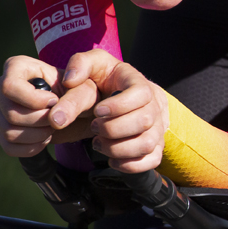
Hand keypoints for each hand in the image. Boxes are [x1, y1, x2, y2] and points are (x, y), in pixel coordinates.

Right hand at [0, 55, 95, 157]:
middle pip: (10, 113)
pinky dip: (31, 147)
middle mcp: (1, 87)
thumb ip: (73, 98)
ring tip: (54, 125)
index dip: (33, 99)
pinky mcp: (2, 130)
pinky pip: (8, 147)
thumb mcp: (85, 87)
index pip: (9, 86)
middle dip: (40, 120)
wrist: (77, 105)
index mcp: (17, 67)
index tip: (54, 101)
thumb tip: (54, 119)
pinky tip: (45, 138)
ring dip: (38, 134)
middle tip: (58, 114)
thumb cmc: (79, 89)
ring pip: (9, 132)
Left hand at [65, 49, 169, 173]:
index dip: (120, 105)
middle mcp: (154, 105)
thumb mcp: (94, 64)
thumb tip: (70, 80)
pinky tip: (112, 159)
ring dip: (118, 148)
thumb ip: (80, 64)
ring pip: (147, 144)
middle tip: (93, 126)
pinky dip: (130, 164)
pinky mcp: (155, 146)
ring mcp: (157, 127)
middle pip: (144, 121)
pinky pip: (152, 160)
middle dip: (113, 128)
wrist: (122, 94)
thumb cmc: (107, 79)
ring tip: (98, 142)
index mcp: (139, 83)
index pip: (141, 94)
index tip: (97, 111)